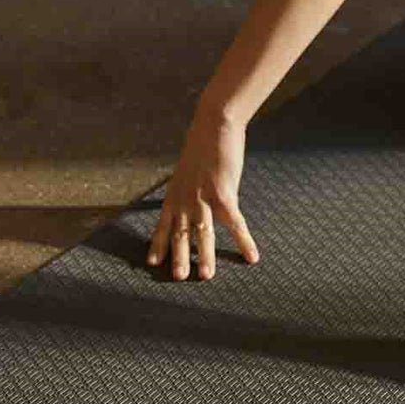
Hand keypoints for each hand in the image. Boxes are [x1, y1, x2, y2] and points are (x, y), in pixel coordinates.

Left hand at [146, 108, 259, 279]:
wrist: (213, 125)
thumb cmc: (203, 143)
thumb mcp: (188, 168)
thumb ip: (189, 185)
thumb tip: (192, 191)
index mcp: (175, 194)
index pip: (163, 225)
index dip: (158, 244)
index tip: (152, 262)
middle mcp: (185, 199)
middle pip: (180, 234)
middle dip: (179, 257)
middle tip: (178, 278)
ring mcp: (203, 198)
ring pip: (203, 234)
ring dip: (205, 256)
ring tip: (206, 276)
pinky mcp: (224, 195)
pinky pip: (235, 224)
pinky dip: (244, 242)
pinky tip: (252, 256)